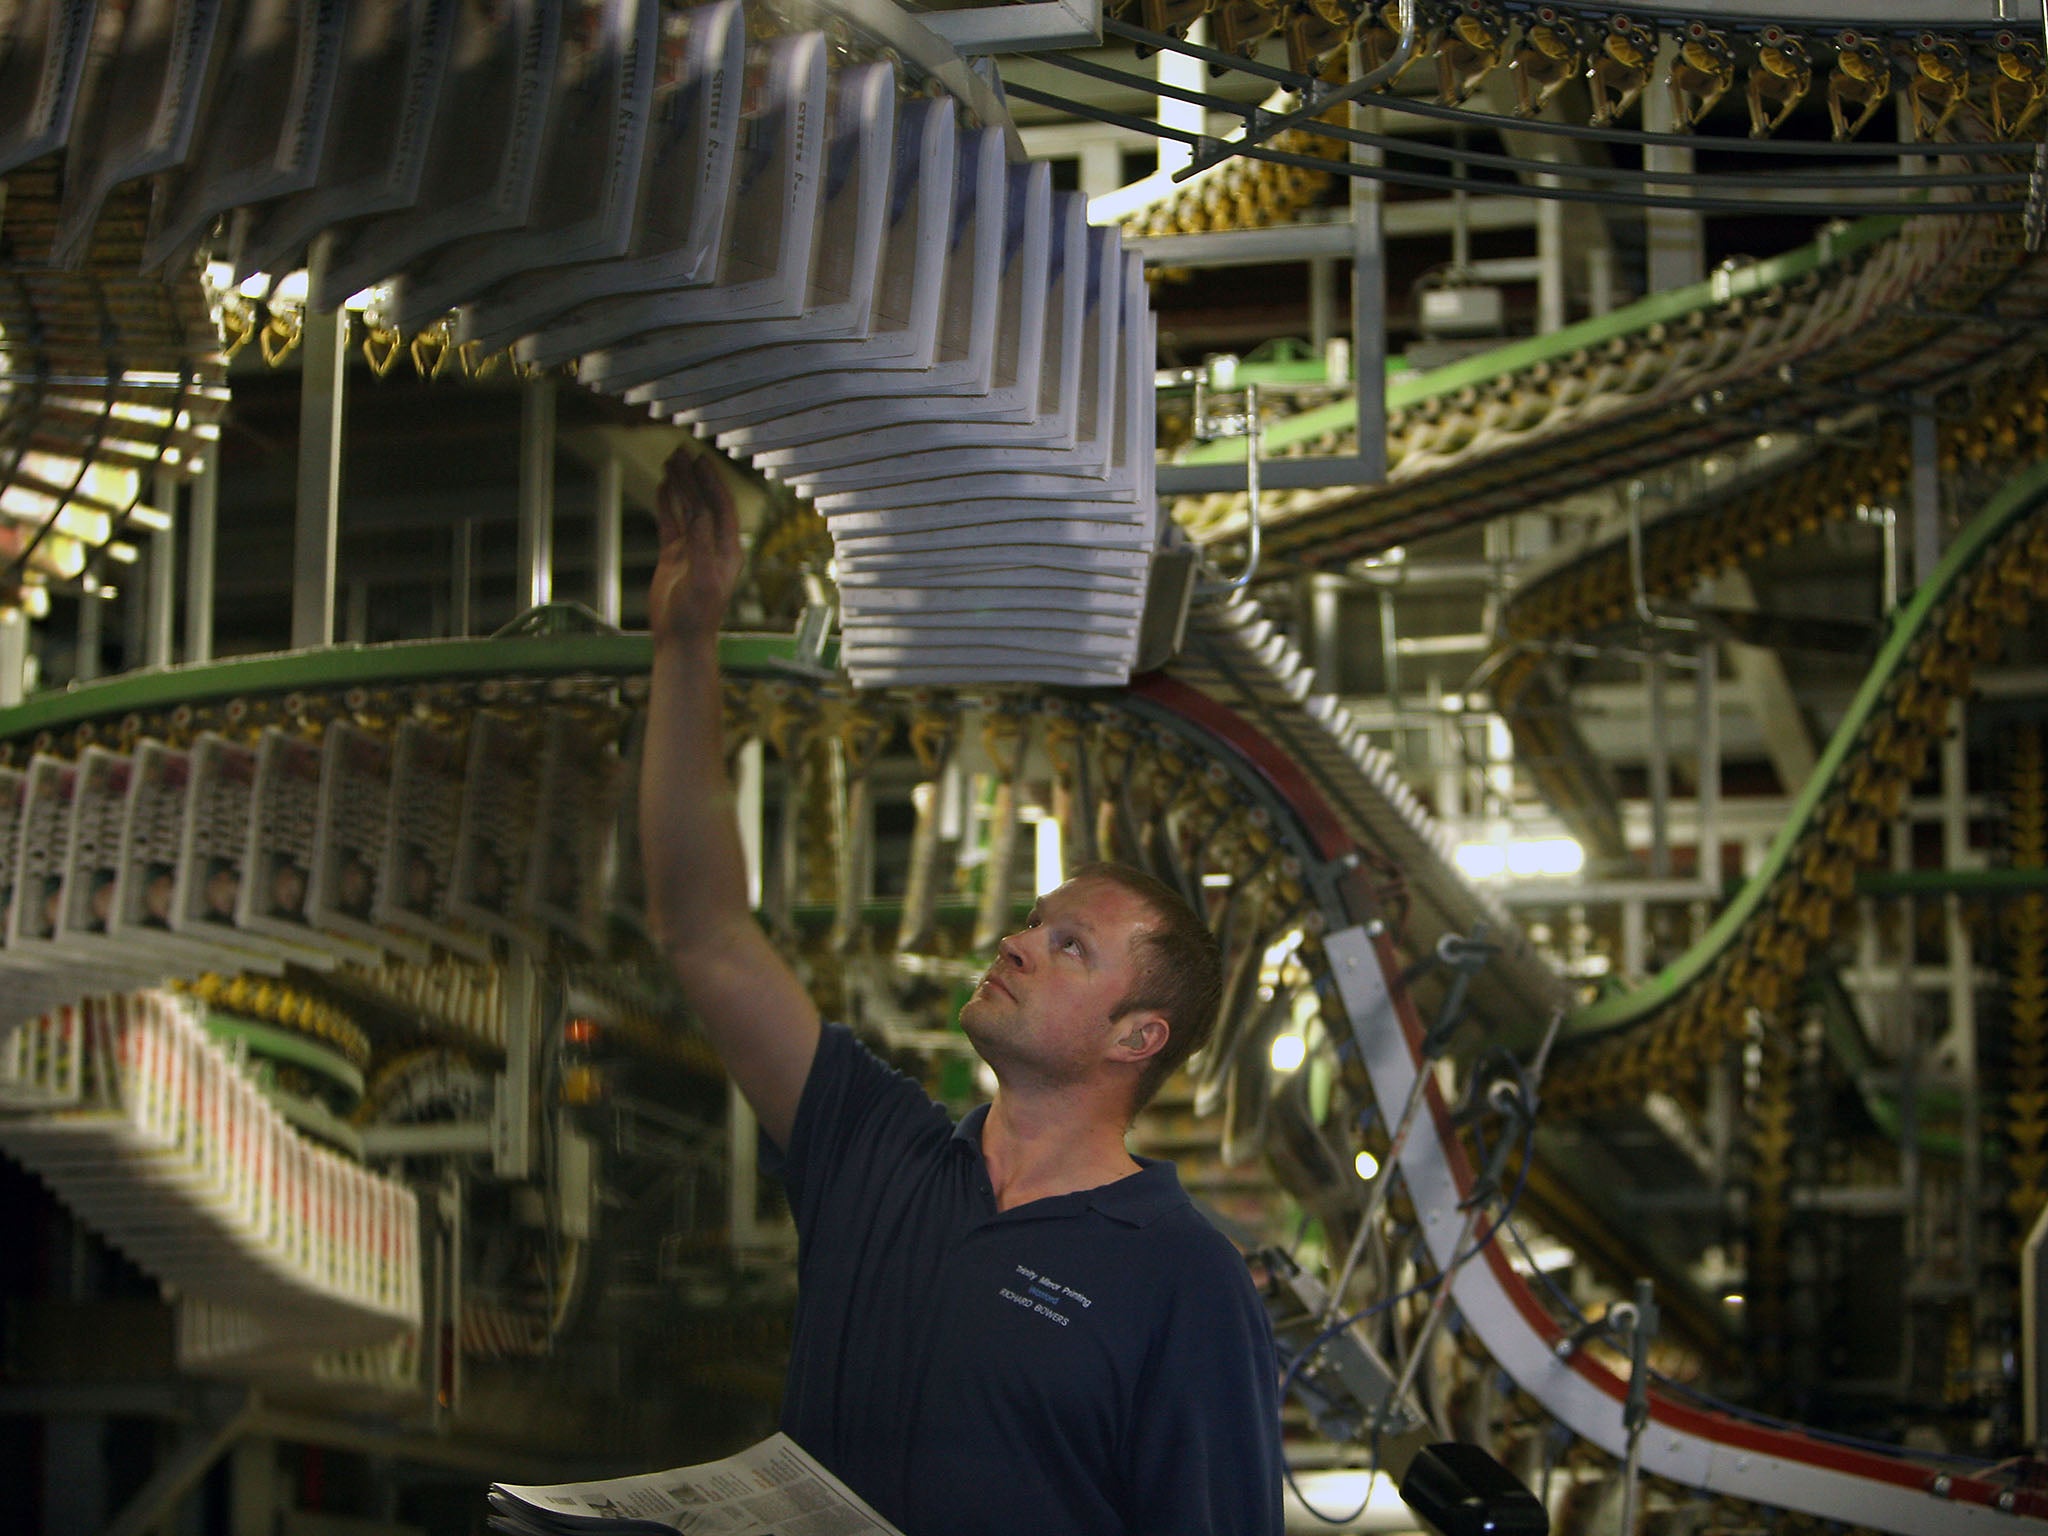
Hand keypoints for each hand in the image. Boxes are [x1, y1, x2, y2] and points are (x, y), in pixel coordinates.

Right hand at [650, 445, 742, 646]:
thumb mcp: (703, 579)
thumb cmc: (698, 614)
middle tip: (681, 452)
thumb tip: (702, 513)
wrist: (681, 638)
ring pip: (686, 509)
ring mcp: (693, 548)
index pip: (721, 507)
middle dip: (693, 477)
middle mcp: (713, 544)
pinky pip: (671, 523)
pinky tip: (662, 486)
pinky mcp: (674, 555)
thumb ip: (702, 545)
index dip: (712, 482)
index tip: (700, 460)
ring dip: (680, 486)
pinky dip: (666, 503)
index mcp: (727, 548)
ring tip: (670, 461)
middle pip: (703, 502)